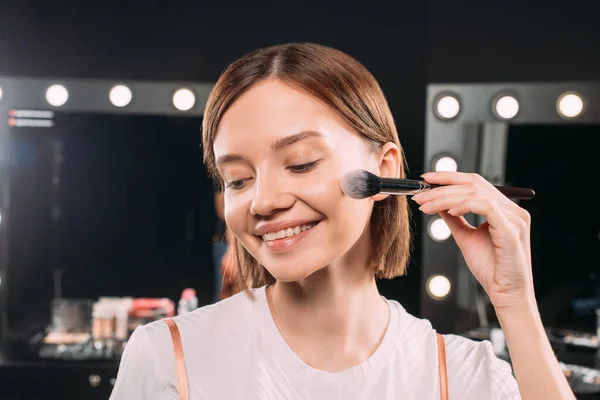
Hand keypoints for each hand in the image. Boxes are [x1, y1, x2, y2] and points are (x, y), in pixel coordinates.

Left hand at [412, 172, 534, 311]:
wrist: (505, 294)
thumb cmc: (490, 269)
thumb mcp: (466, 237)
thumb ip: (455, 218)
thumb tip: (438, 203)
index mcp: (504, 210)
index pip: (475, 182)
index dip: (449, 177)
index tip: (425, 181)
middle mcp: (512, 210)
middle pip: (474, 184)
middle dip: (442, 187)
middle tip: (418, 195)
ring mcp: (515, 218)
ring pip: (475, 192)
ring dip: (445, 197)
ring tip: (426, 206)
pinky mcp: (512, 230)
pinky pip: (486, 206)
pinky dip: (463, 204)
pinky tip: (448, 211)